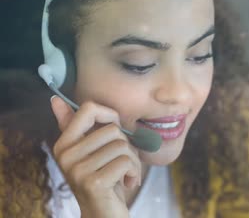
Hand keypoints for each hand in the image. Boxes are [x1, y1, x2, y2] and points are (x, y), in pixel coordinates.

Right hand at [50, 96, 140, 217]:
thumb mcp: (91, 151)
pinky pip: (126, 162)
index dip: (110, 115)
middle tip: (121, 163)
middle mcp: (66, 156)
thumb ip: (76, 127)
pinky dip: (134, 172)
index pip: (88, 109)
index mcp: (64, 144)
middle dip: (126, 146)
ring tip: (124, 174)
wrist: (103, 214)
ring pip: (122, 146)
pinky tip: (127, 183)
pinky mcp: (93, 182)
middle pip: (113, 129)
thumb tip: (55, 100)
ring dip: (132, 162)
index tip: (116, 130)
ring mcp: (77, 170)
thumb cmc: (103, 178)